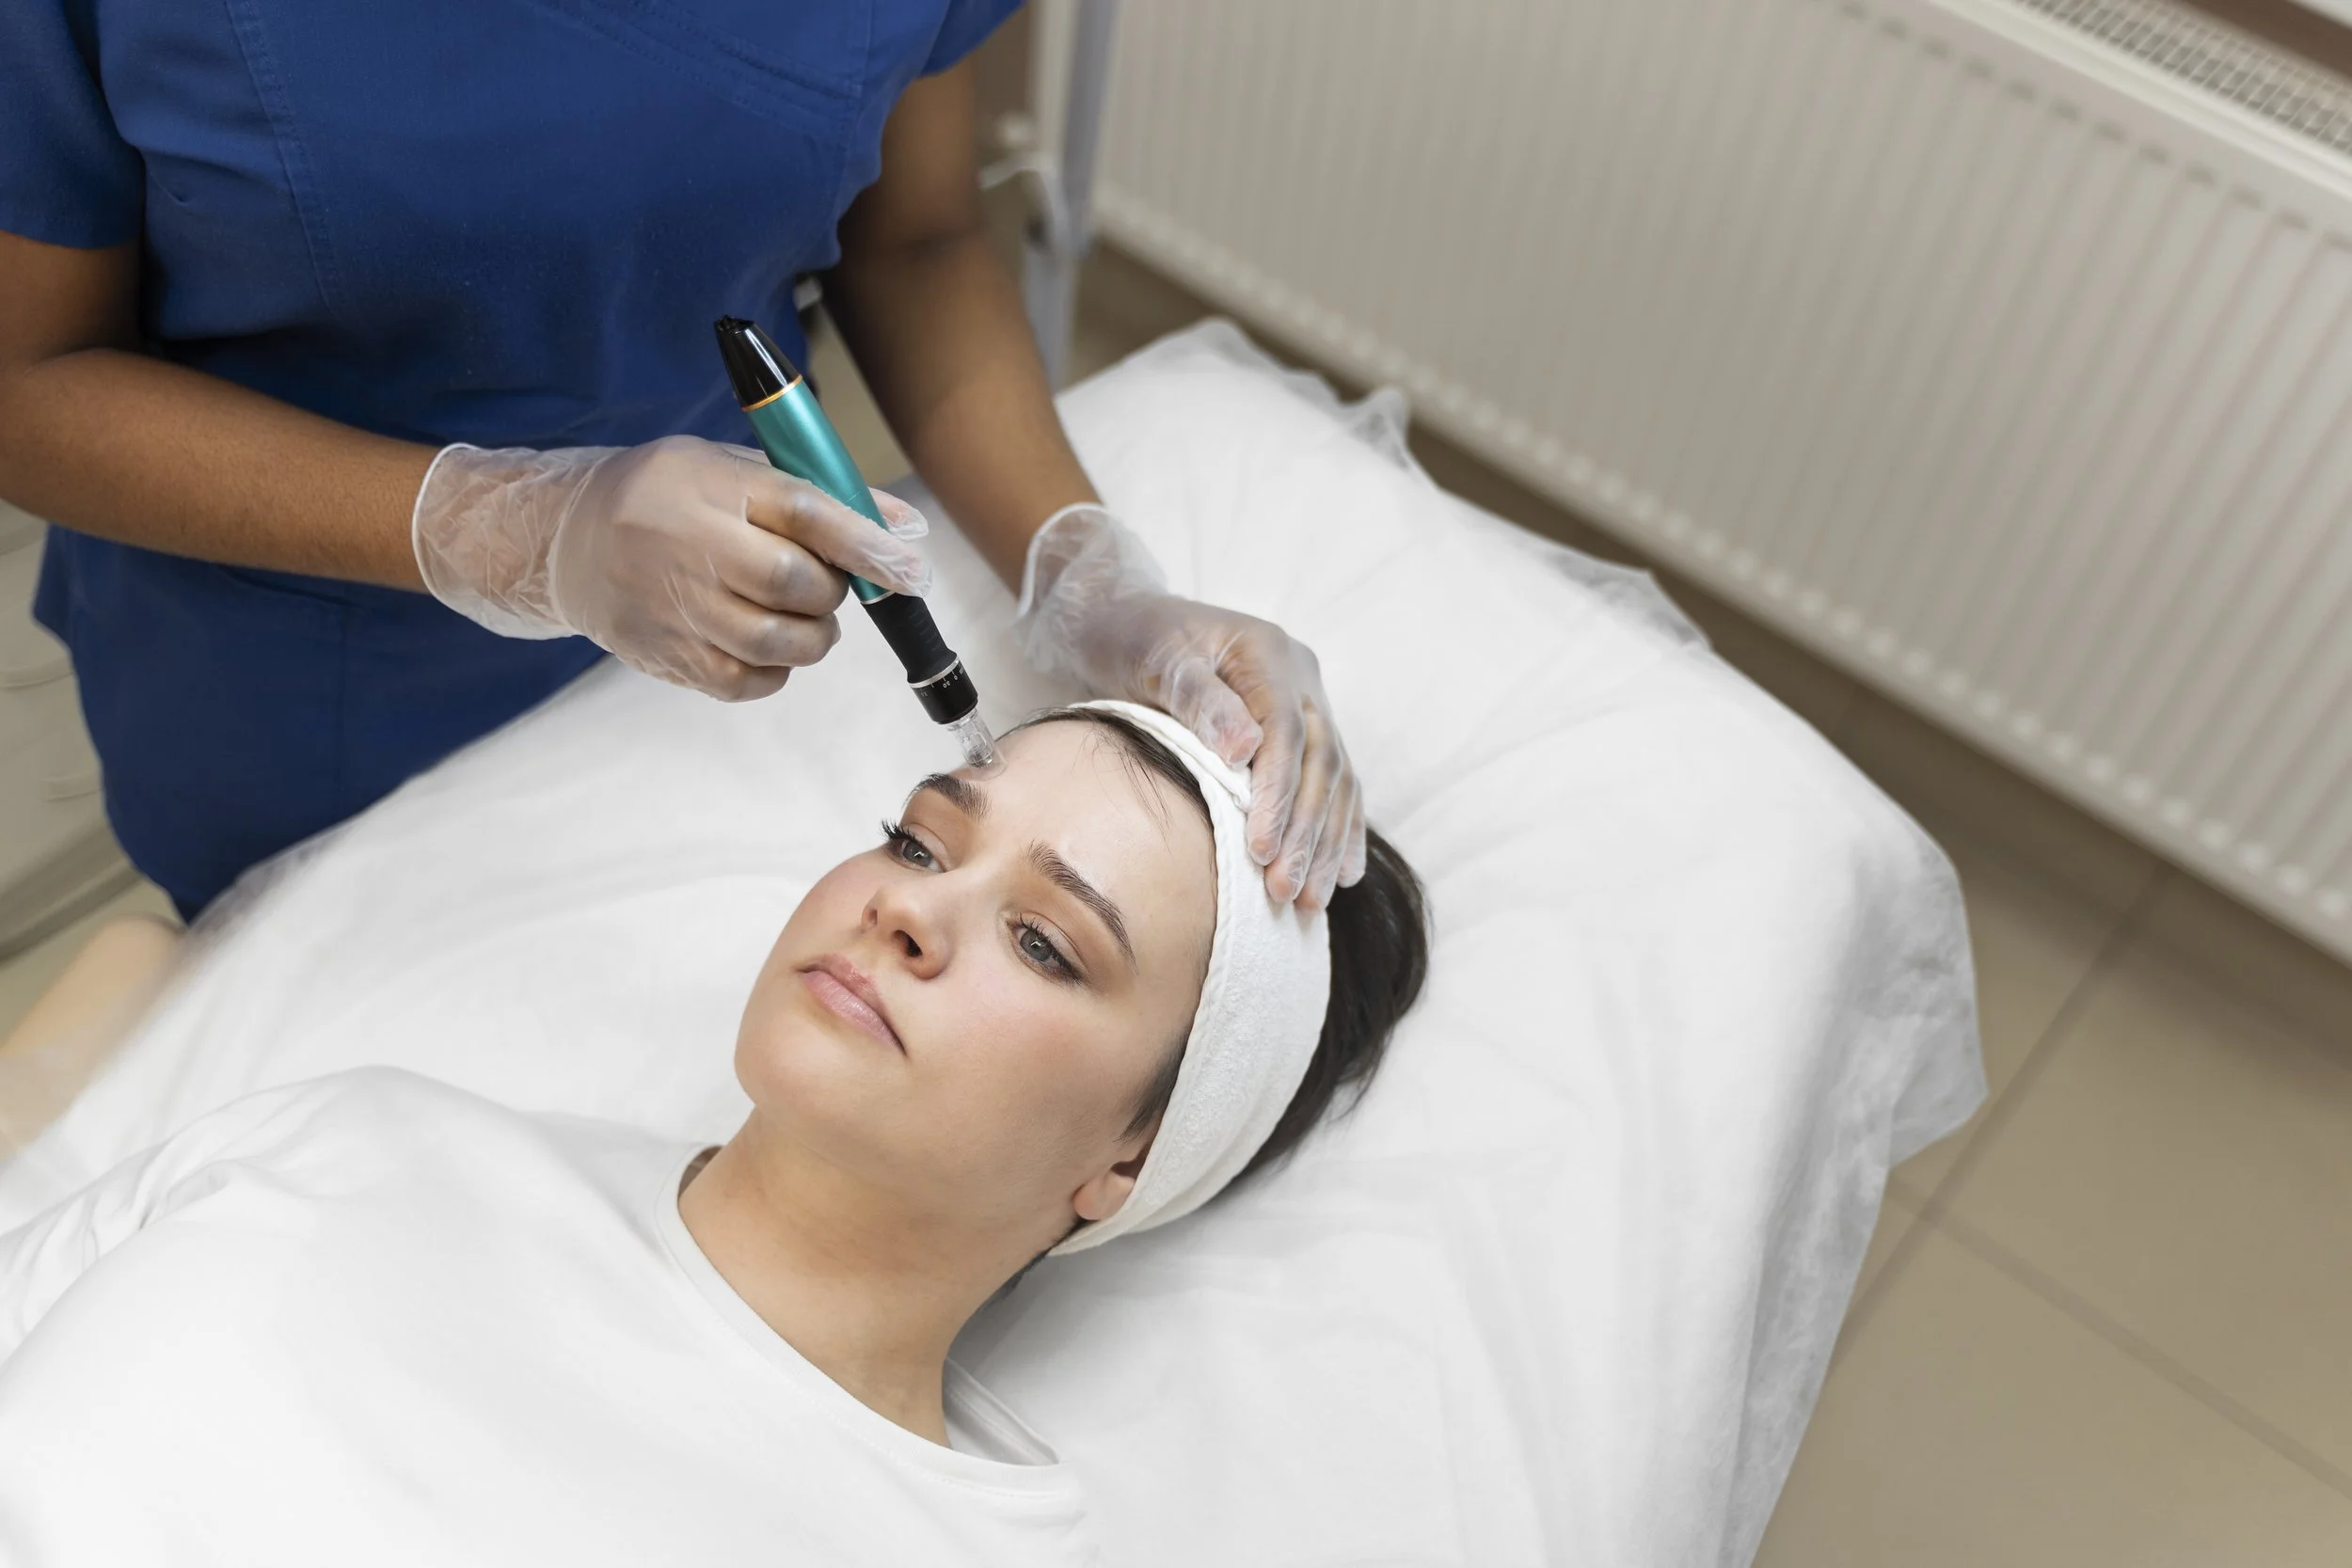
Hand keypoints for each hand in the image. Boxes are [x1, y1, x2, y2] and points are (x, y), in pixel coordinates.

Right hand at [412, 436, 929, 699]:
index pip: (802, 512)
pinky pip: (749, 681)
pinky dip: (776, 668)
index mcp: (708, 483)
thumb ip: (822, 497)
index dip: (865, 541)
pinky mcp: (666, 656)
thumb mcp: (735, 469)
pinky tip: (761, 640)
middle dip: (831, 590)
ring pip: (778, 642)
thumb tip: (908, 530)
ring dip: (812, 634)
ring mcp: (671, 606)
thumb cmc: (668, 497)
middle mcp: (686, 544)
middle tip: (823, 582)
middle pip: (794, 584)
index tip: (910, 566)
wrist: (566, 541)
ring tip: (795, 611)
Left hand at [1014, 505, 1365, 909]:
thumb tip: (1245, 748)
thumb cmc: (1136, 640)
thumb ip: (1200, 699)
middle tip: (1287, 891)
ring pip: (1335, 778)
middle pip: (1321, 762)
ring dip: (1326, 842)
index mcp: (1270, 653)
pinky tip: (1342, 874)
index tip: (1263, 850)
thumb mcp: (1156, 660)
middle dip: (1307, 833)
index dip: (1280, 796)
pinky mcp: (1301, 730)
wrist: (1128, 619)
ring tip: (1311, 900)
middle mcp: (1301, 677)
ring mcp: (1308, 702)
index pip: (1288, 734)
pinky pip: (1333, 782)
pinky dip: (1337, 829)